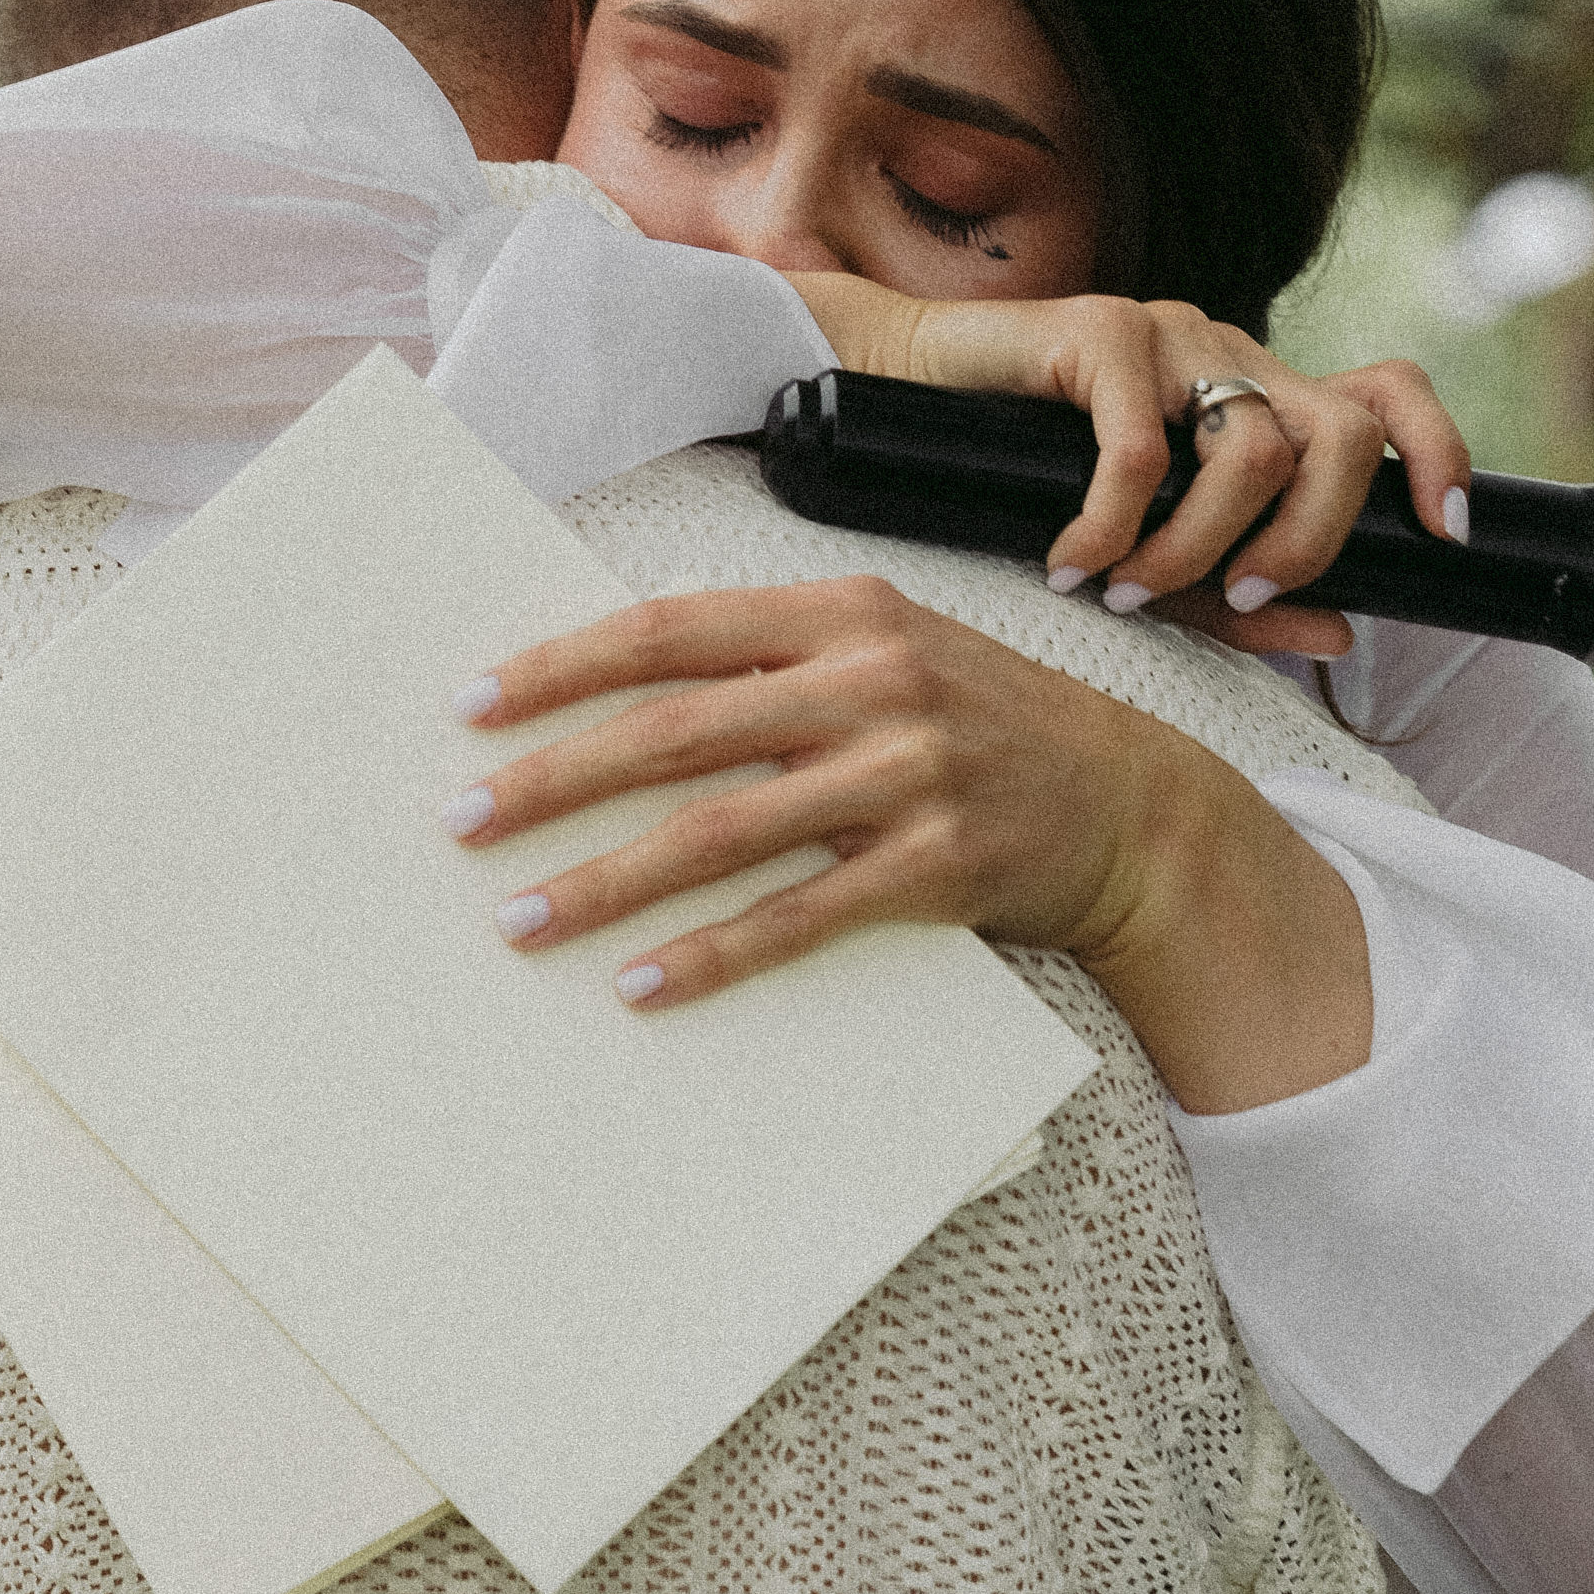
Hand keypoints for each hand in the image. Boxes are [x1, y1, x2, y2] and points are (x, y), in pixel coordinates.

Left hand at [445, 575, 1369, 1110]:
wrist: (1133, 803)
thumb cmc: (983, 723)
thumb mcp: (891, 648)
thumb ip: (776, 649)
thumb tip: (629, 664)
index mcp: (842, 611)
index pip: (671, 628)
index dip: (563, 666)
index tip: (472, 705)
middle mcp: (872, 679)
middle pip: (677, 729)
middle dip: (554, 777)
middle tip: (460, 821)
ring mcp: (909, 772)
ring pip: (722, 831)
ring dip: (607, 880)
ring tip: (519, 920)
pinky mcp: (937, 863)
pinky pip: (799, 917)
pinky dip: (712, 953)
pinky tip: (640, 982)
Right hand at [791, 275, 1469, 655]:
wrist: (900, 393)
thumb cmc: (1024, 479)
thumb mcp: (1149, 555)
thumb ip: (1239, 598)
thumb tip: (1341, 632)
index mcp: (1261, 397)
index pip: (1388, 397)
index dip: (1440, 453)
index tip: (1445, 533)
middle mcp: (1235, 354)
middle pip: (1345, 436)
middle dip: (1311, 539)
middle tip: (1242, 598)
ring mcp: (1175, 333)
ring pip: (1252, 448)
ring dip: (1196, 548)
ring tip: (1129, 590)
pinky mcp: (1103, 326)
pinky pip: (1141, 449)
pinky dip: (1113, 525)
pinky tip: (1070, 558)